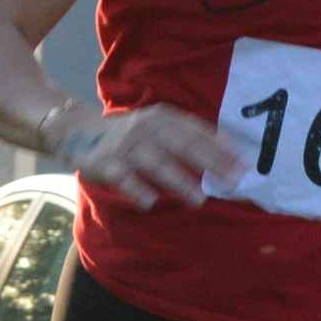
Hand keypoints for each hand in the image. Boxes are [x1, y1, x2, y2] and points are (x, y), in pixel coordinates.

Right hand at [59, 105, 244, 211]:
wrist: (77, 130)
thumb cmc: (130, 133)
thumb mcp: (158, 126)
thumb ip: (188, 136)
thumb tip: (229, 151)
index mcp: (163, 117)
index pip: (197, 131)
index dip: (221, 147)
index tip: (243, 164)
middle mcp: (146, 127)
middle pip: (183, 146)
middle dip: (211, 163)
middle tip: (232, 181)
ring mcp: (126, 145)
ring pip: (157, 164)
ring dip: (179, 182)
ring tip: (198, 200)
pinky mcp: (105, 162)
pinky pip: (123, 178)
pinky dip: (136, 190)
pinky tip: (150, 203)